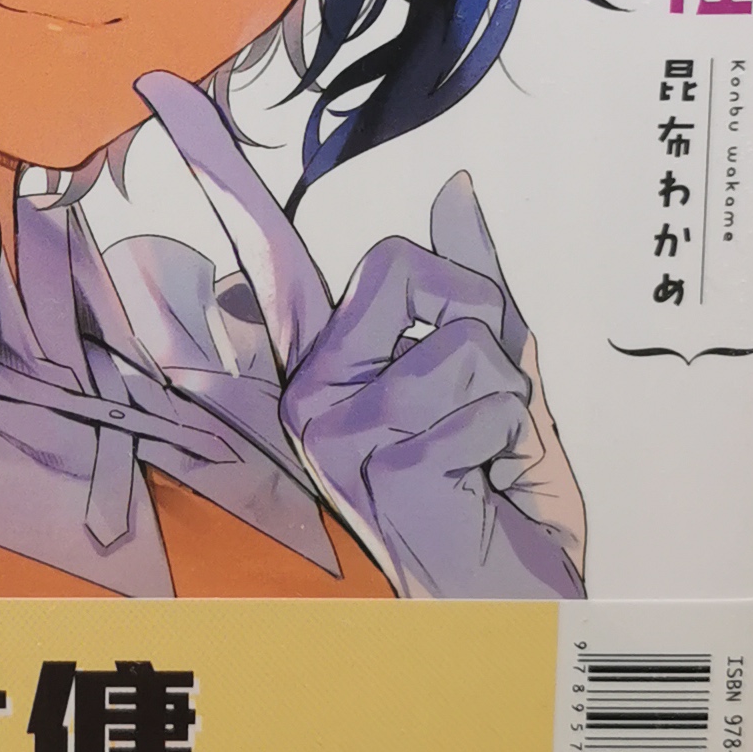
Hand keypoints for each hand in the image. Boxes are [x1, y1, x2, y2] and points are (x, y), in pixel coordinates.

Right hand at [279, 175, 585, 599]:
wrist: (530, 618)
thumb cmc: (506, 516)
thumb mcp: (501, 384)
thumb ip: (475, 293)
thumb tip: (457, 193)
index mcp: (329, 373)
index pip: (318, 263)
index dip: (259, 191)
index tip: (222, 133)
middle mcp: (313, 399)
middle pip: (401, 267)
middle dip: (482, 322)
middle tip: (487, 404)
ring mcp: (338, 436)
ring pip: (466, 341)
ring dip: (508, 401)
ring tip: (487, 463)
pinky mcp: (382, 469)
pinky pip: (489, 401)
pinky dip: (513, 443)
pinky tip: (484, 492)